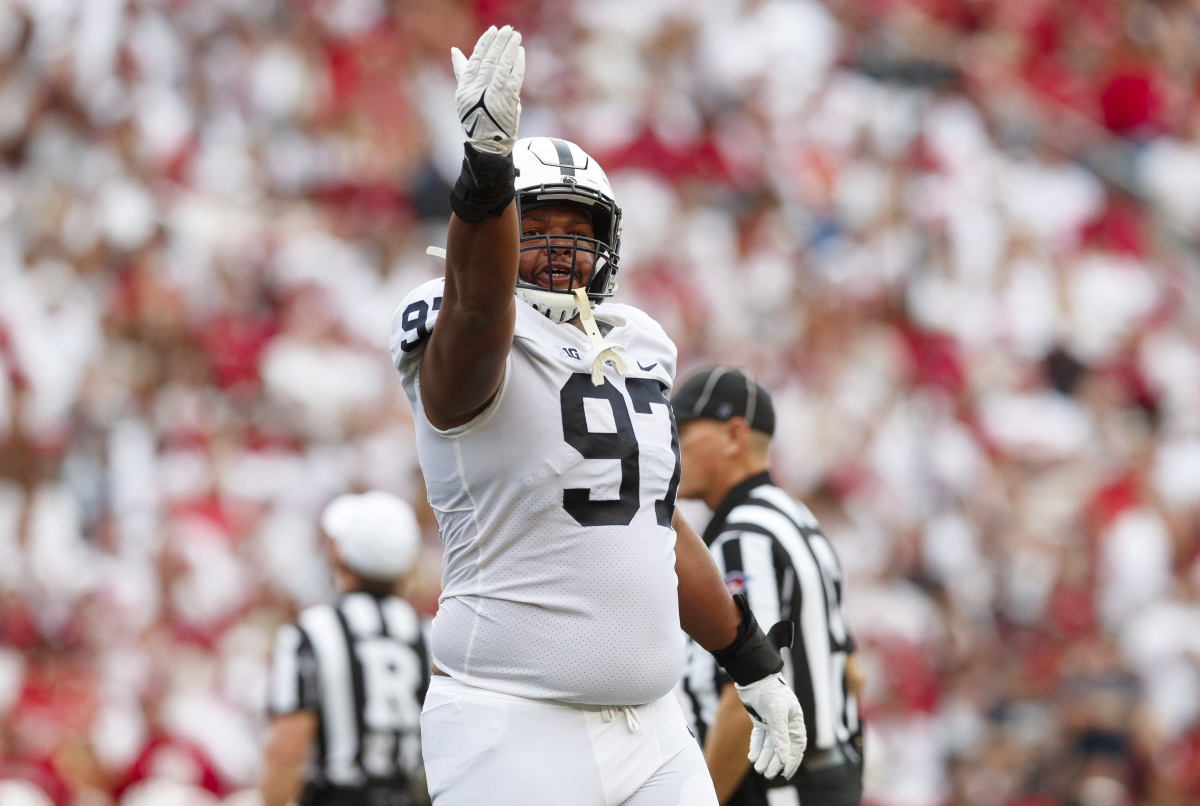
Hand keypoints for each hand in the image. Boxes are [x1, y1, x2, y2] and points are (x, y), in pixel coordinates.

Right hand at [450, 25, 524, 154]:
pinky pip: (514, 78)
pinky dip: (518, 64)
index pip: (475, 59)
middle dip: (499, 42)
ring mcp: (493, 96)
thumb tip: (455, 50)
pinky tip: (520, 52)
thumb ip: (462, 72)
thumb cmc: (476, 118)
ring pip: (502, 66)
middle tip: (506, 29)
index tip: (492, 31)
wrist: (487, 145)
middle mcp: (478, 91)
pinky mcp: (508, 102)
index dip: (484, 43)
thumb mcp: (463, 97)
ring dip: (510, 49)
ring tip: (515, 36)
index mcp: (465, 88)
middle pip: (489, 60)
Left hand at [735, 674, 806, 778]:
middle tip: (766, 774)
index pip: (796, 747)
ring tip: (758, 767)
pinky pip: (760, 737)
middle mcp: (785, 723)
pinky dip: (756, 746)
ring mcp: (772, 722)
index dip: (792, 761)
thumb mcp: (776, 714)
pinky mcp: (761, 720)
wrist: (754, 677)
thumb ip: (780, 737)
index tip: (785, 774)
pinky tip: (752, 756)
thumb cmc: (770, 692)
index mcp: (795, 721)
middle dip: (775, 762)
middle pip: (782, 748)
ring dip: (764, 756)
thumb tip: (783, 758)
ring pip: (769, 744)